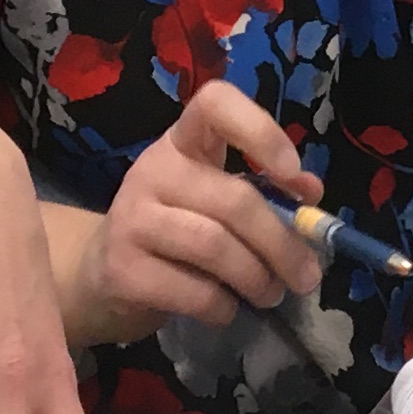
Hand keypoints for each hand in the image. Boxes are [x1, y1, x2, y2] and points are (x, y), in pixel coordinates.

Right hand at [53, 83, 324, 346]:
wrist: (101, 275)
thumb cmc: (173, 229)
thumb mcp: (215, 198)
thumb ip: (264, 191)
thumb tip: (311, 193)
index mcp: (183, 143)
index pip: (214, 104)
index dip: (260, 131)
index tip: (291, 173)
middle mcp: (154, 170)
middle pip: (234, 200)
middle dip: (282, 245)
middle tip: (306, 277)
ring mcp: (132, 218)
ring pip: (215, 247)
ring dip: (257, 279)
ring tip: (271, 294)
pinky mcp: (122, 269)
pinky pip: (193, 290)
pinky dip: (223, 307)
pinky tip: (226, 310)